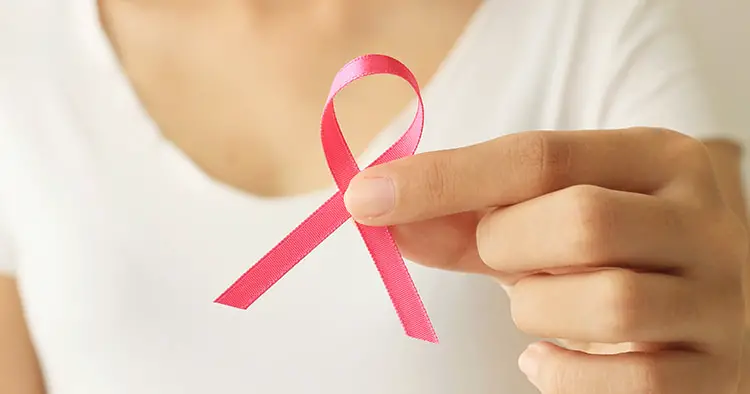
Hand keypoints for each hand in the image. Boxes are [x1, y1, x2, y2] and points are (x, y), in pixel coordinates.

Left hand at [344, 128, 746, 393]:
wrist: (706, 305)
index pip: (540, 156)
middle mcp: (703, 222)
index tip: (366, 196)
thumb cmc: (606, 251)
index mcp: (659, 159)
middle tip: (500, 254)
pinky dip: (563, 373)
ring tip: (538, 305)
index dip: (443, 178)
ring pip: (607, 303)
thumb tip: (377, 209)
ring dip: (537, 311)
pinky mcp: (718, 371)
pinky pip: (628, 381)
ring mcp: (719, 300)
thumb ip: (468, 215)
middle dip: (508, 245)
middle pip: (580, 221)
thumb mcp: (547, 217)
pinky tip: (548, 358)